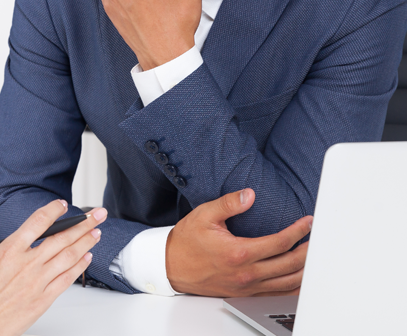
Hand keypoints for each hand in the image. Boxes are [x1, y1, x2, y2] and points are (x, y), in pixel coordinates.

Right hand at [0, 201, 106, 335]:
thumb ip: (1, 255)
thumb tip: (10, 251)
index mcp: (8, 251)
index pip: (37, 222)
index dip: (53, 211)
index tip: (62, 205)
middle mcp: (26, 264)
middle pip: (61, 237)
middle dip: (82, 224)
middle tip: (95, 215)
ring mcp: (36, 282)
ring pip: (68, 256)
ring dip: (85, 242)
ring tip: (96, 233)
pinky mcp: (42, 301)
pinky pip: (66, 280)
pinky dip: (79, 268)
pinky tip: (86, 259)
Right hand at [165, 188, 312, 296]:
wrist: (171, 266)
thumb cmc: (186, 241)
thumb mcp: (204, 215)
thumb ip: (228, 204)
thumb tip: (249, 194)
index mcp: (239, 252)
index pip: (280, 242)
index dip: (298, 231)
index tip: (308, 222)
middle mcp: (246, 273)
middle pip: (290, 264)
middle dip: (309, 250)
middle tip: (318, 238)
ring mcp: (247, 286)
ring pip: (288, 283)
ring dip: (306, 270)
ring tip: (314, 256)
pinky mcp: (245, 293)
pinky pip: (277, 294)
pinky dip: (294, 287)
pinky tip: (301, 279)